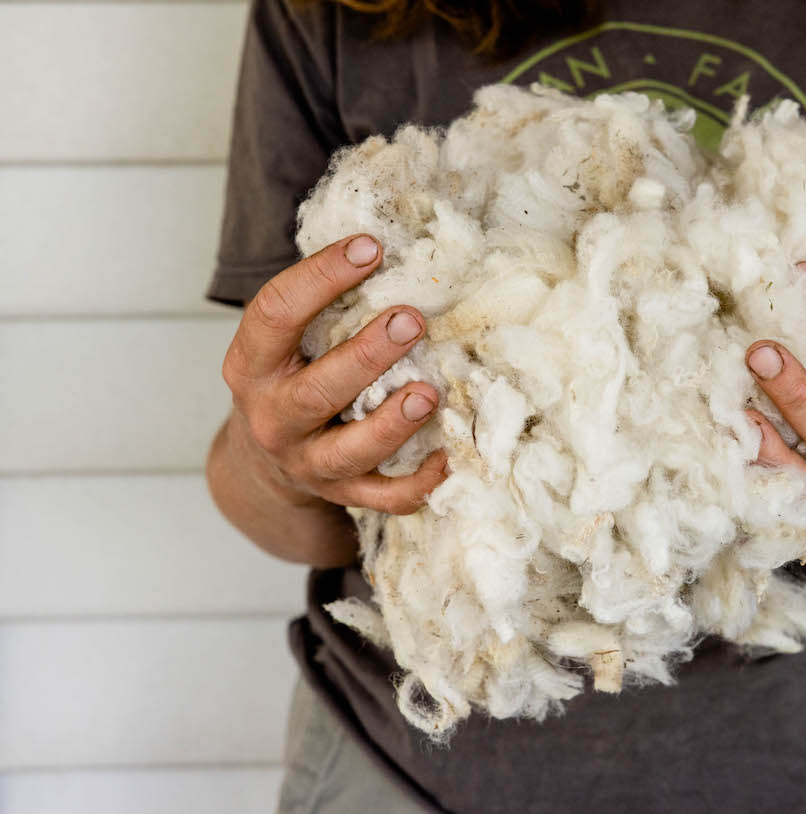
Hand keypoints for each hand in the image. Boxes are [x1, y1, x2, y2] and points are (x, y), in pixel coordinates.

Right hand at [220, 233, 447, 515]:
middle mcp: (273, 417)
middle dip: (366, 355)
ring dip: (393, 422)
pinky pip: (384, 499)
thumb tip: (391, 233)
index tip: (371, 246)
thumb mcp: (287, 339)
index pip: (275, 314)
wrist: (263, 464)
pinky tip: (449, 456)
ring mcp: (308, 462)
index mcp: (252, 365)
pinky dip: (418, 484)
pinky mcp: (343, 495)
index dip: (321, 277)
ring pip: (350, 451)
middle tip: (411, 319)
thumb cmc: (292, 376)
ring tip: (429, 393)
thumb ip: (324, 300)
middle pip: (316, 390)